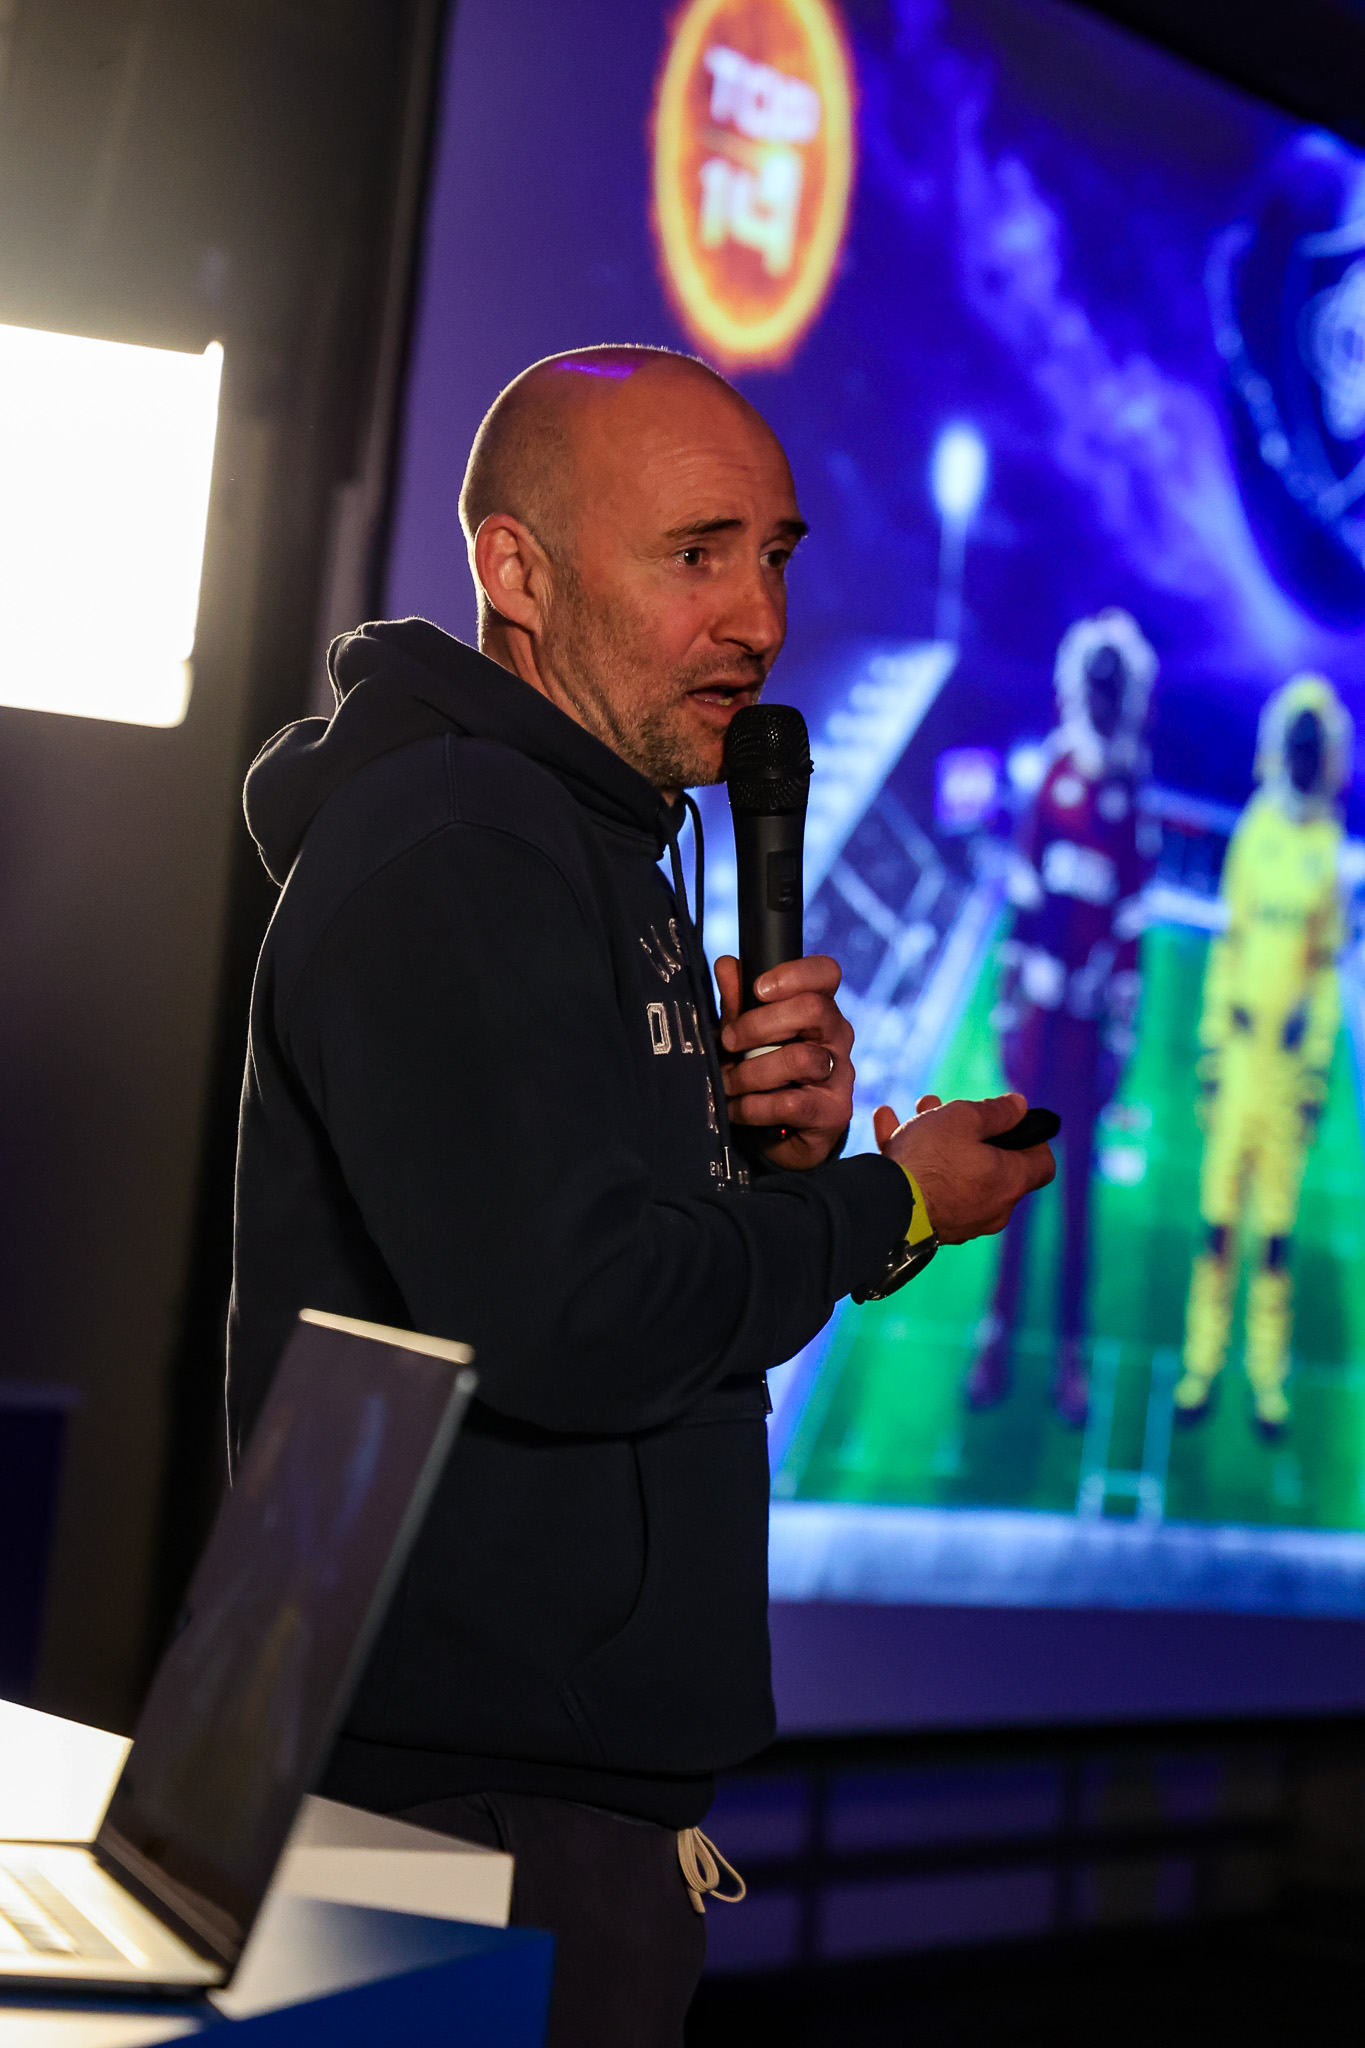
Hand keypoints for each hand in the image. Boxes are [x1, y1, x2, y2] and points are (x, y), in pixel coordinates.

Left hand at [716, 953, 854, 1170]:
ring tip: (728, 1082)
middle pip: (813, 1009)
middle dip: (759, 1024)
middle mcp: (837, 1036)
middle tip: (728, 1040)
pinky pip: (790, 1103)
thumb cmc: (765, 1074)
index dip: (793, 974)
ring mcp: (840, 1074)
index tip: (758, 989)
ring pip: (800, 1058)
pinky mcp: (833, 1112)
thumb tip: (727, 965)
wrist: (784, 1139)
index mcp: (819, 1009)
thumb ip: (739, 1001)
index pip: (826, 973)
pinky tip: (736, 1109)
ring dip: (751, 1071)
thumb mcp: (747, 1035)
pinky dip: (752, 1106)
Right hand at [872, 1091, 1054, 1244]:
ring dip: (939, 1139)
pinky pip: (931, 1187)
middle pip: (992, 1162)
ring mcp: (963, 1220)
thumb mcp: (963, 1118)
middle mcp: (993, 1207)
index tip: (1011, 1121)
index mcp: (1010, 1181)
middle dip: (970, 1129)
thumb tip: (1020, 1105)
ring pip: (957, 1172)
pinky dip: (918, 1160)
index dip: (1031, 1137)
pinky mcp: (933, 1225)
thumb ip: (995, 1111)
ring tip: (918, 1111)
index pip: (1042, 1163)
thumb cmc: (929, 1159)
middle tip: (949, 1108)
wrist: (883, 1206)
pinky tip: (889, 1125)